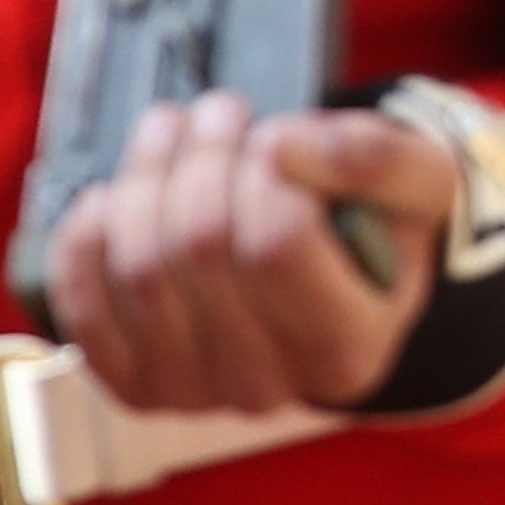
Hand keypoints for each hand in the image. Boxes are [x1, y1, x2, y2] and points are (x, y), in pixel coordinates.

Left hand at [48, 93, 456, 413]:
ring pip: (139, 269)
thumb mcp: (420, 180)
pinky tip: (115, 197)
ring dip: (145, 179)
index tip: (277, 132)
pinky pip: (84, 309)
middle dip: (203, 157)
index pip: (277, 244)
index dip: (265, 169)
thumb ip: (372, 157)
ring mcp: (193, 394)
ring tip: (173, 131)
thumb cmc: (378, 227)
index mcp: (349, 347)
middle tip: (221, 109)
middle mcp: (269, 388)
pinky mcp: (134, 385)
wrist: (336, 283)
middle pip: (199, 249)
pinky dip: (86, 241)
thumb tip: (282, 145)